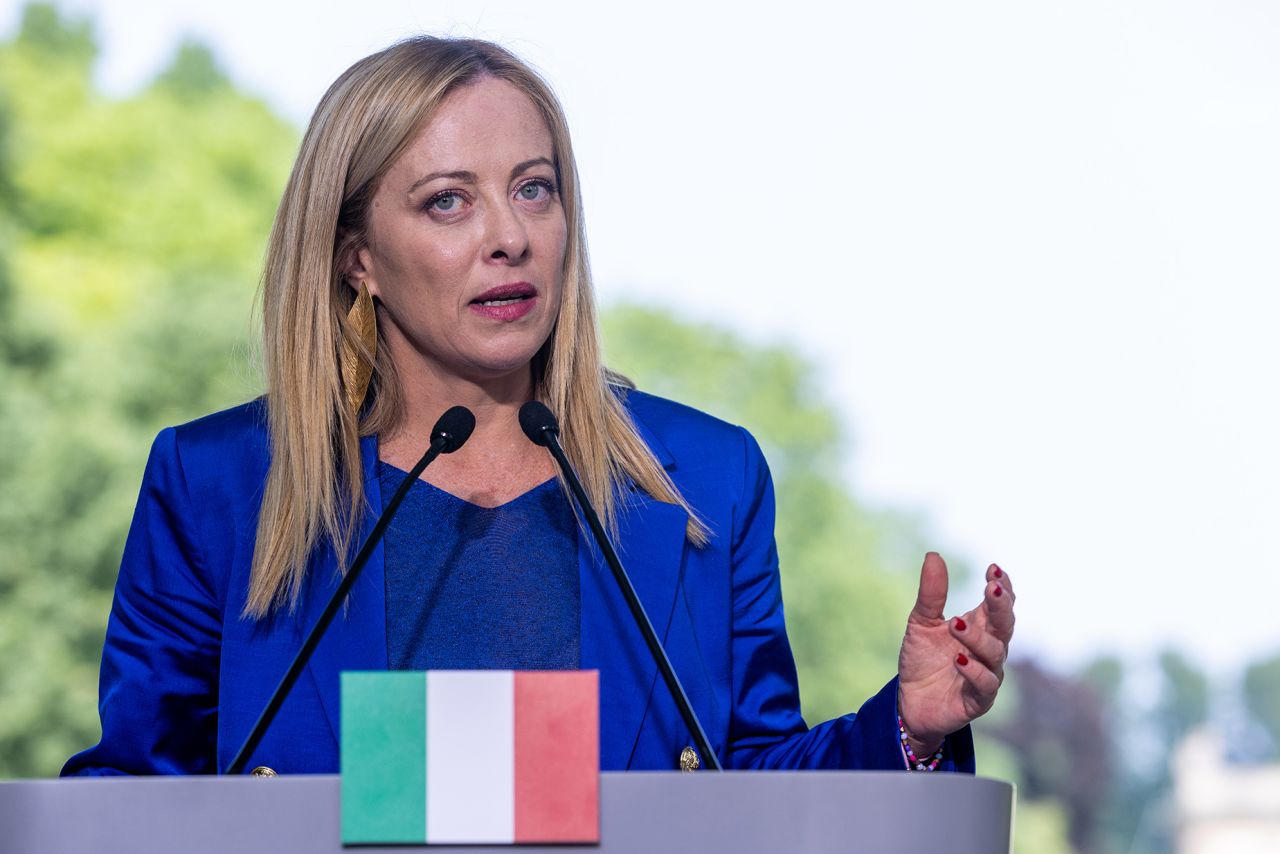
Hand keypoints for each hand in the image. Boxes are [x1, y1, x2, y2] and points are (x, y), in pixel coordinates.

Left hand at [896, 552, 1015, 752]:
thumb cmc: (923, 659)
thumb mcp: (921, 622)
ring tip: (956, 624)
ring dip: (977, 637)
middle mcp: (989, 649)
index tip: (992, 569)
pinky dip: (973, 670)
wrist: (910, 701)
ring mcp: (987, 673)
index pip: (1000, 604)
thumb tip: (933, 555)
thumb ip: (931, 593)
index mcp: (980, 626)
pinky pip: (984, 684)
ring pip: (995, 653)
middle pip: (1005, 624)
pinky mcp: (978, 699)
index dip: (1001, 587)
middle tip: (991, 587)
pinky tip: (958, 659)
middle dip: (1001, 605)